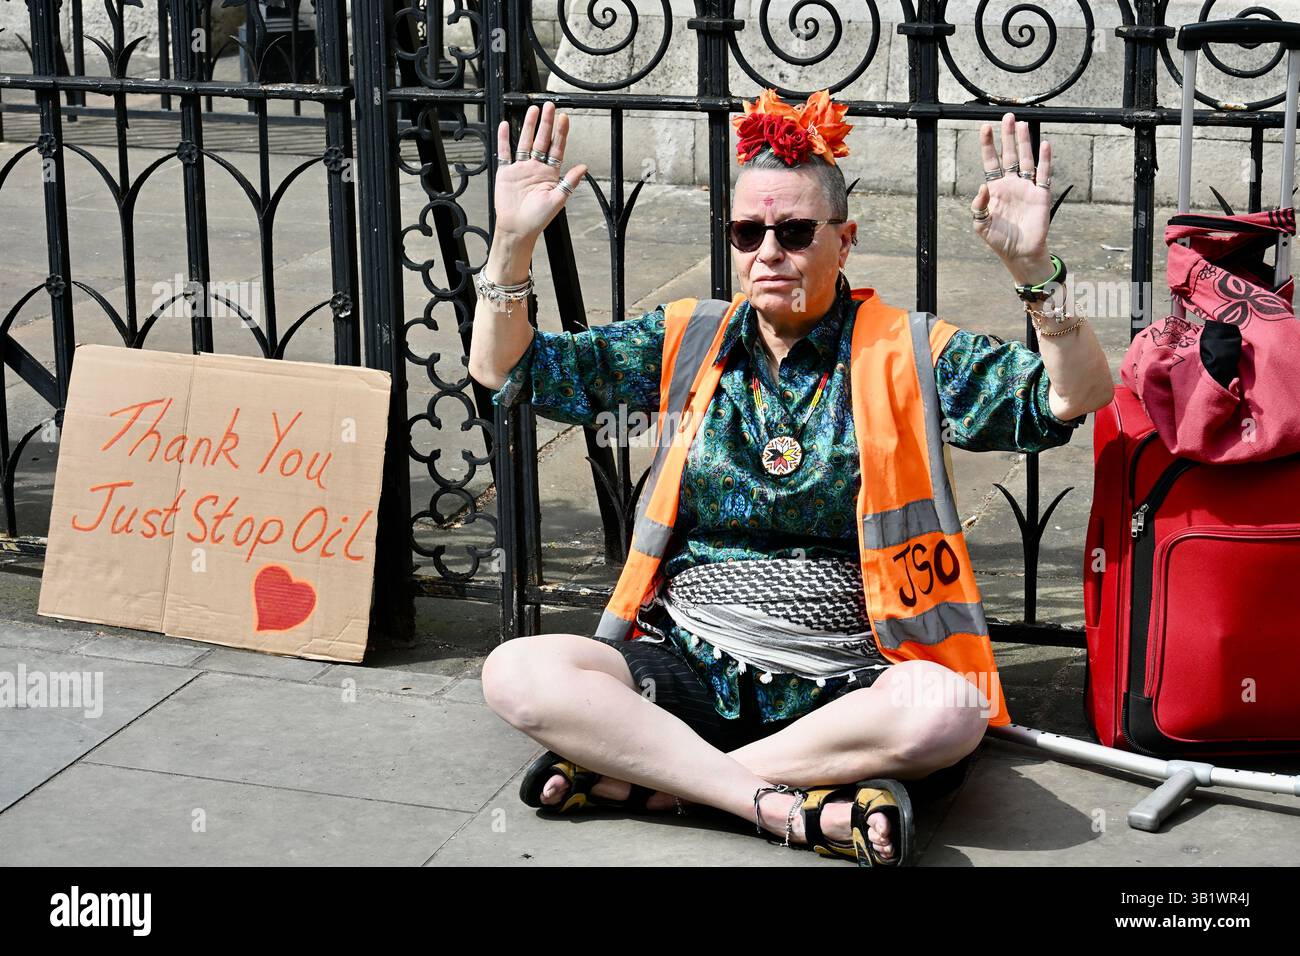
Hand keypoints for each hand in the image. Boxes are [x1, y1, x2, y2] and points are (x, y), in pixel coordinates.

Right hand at [493, 101, 588, 241]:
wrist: (517, 229)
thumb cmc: (538, 219)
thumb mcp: (558, 200)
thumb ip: (569, 182)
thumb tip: (583, 167)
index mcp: (550, 173)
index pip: (557, 148)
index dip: (561, 133)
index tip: (564, 117)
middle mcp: (536, 168)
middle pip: (541, 140)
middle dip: (546, 123)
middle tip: (549, 106)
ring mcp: (521, 168)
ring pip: (525, 141)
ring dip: (529, 126)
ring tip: (533, 110)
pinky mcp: (506, 172)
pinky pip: (505, 152)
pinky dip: (504, 139)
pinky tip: (506, 125)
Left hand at [971, 112, 1054, 284]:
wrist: (1020, 252)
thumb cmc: (999, 239)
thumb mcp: (981, 224)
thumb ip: (978, 205)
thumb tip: (982, 186)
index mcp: (995, 189)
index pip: (991, 161)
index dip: (988, 145)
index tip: (985, 128)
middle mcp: (1011, 184)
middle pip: (1009, 154)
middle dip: (1008, 136)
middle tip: (1008, 116)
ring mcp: (1027, 187)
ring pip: (1026, 159)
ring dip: (1024, 142)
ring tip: (1022, 124)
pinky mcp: (1041, 194)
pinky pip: (1044, 174)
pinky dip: (1045, 159)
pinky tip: (1044, 144)